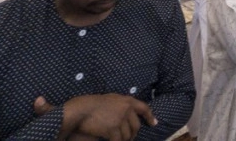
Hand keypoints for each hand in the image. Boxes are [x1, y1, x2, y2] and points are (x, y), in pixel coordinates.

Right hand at [36, 94, 155, 140]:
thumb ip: (121, 104)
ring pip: (128, 135)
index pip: (144, 108)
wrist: (81, 109)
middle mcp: (127, 109)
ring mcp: (121, 119)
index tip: (154, 123)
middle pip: (136, 126)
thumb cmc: (92, 104)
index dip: (150, 116)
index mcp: (127, 100)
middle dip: (133, 134)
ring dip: (125, 140)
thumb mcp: (111, 99)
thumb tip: (128, 112)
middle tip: (130, 138)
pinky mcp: (113, 129)